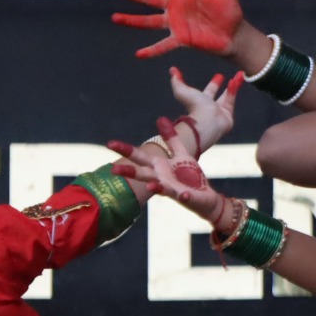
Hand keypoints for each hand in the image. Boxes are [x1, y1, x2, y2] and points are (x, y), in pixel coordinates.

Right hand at [108, 0, 242, 59]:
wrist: (234, 34)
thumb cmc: (229, 11)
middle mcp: (176, 6)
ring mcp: (176, 23)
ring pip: (148, 21)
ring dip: (131, 20)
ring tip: (114, 17)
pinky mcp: (181, 38)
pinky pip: (163, 45)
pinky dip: (152, 50)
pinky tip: (138, 54)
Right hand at [110, 118, 227, 223]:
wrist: (206, 197)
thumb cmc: (190, 176)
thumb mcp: (181, 153)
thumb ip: (171, 138)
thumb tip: (160, 118)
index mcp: (160, 166)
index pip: (140, 157)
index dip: (126, 150)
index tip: (109, 144)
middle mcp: (162, 178)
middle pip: (143, 173)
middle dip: (129, 171)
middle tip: (112, 169)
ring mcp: (173, 189)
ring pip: (160, 187)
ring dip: (155, 187)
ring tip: (149, 185)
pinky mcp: (186, 197)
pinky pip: (183, 196)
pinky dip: (182, 195)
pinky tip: (183, 194)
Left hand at [170, 68, 243, 152]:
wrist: (206, 121)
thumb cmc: (194, 107)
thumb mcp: (182, 91)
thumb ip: (177, 81)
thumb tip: (172, 70)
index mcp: (200, 103)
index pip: (208, 92)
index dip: (213, 84)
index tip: (219, 76)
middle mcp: (210, 108)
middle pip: (219, 95)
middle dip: (225, 86)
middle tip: (231, 77)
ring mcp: (220, 113)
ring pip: (228, 97)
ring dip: (234, 85)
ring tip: (240, 75)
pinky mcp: (228, 116)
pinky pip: (232, 101)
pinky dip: (234, 90)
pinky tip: (236, 80)